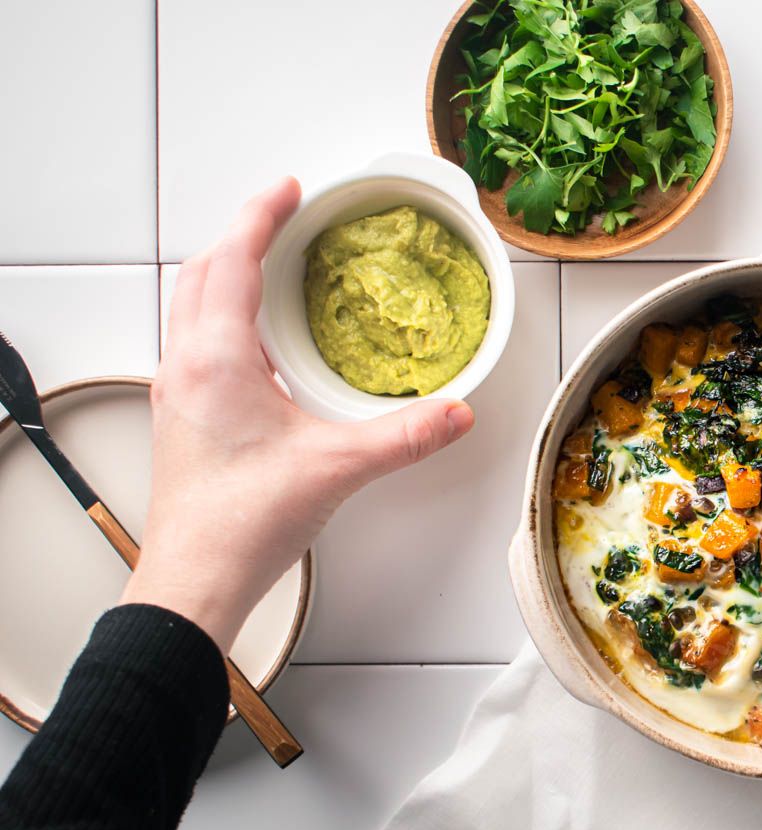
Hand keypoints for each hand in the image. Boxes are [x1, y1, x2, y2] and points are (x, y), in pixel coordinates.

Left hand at [120, 178, 474, 650]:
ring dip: (227, 277)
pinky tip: (259, 348)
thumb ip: (404, 436)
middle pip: (202, 274)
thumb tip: (455, 411)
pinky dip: (224, 319)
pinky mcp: (182, 419)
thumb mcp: (337, 468)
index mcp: (215, 358)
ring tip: (269, 269)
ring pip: (192, 308)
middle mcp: (185, 366)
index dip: (261, 216)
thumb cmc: (242, 522)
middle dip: (241, 237)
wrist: (196, 578)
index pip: (232, 260)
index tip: (289, 190)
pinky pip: (196, 344)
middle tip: (281, 218)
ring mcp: (176, 393)